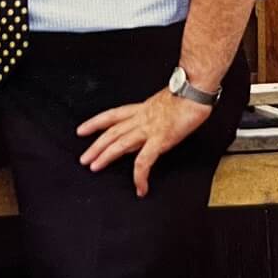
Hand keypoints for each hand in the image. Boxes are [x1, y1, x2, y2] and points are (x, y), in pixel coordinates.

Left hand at [77, 90, 211, 197]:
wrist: (195, 89)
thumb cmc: (186, 94)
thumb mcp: (164, 103)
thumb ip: (153, 116)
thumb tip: (147, 128)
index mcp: (142, 109)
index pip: (112, 116)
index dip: (95, 123)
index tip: (82, 130)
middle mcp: (141, 118)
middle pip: (112, 132)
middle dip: (96, 145)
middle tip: (83, 158)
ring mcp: (149, 129)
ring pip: (120, 143)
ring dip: (105, 156)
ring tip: (94, 167)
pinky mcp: (161, 139)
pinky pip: (145, 160)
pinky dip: (140, 175)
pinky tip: (140, 187)